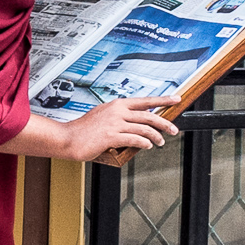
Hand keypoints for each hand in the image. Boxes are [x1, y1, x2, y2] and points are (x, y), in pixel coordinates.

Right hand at [61, 98, 178, 159]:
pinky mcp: (111, 136)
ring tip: (160, 142)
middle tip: (173, 130)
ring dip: (156, 136)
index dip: (163, 99)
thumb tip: (137, 125)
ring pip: (144, 128)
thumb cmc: (84, 130)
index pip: (145, 100)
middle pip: (149, 115)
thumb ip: (120, 118)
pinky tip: (147, 146)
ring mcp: (114, 123)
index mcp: (117, 104)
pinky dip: (144, 143)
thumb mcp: (103, 116)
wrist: (68, 138)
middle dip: (165, 123)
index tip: (176, 99)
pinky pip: (135, 139)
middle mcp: (117, 111)